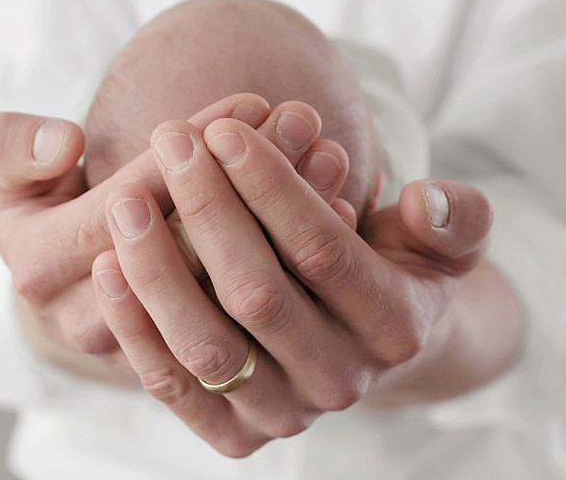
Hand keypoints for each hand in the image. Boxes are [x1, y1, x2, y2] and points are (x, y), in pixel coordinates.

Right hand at [0, 94, 353, 373]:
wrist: (72, 268)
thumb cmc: (43, 197)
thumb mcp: (9, 166)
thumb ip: (14, 147)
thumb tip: (63, 142)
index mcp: (41, 268)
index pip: (131, 198)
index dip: (195, 146)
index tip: (252, 101)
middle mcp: (89, 322)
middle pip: (190, 245)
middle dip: (252, 176)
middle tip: (304, 118)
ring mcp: (139, 346)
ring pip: (228, 286)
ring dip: (287, 214)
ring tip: (330, 152)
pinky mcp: (193, 366)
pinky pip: (256, 317)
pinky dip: (299, 259)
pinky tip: (342, 208)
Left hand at [94, 112, 491, 456]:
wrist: (380, 339)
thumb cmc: (407, 259)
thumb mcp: (452, 233)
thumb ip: (459, 214)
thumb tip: (428, 202)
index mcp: (396, 325)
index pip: (321, 249)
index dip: (270, 187)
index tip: (223, 128)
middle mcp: (342, 382)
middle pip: (257, 294)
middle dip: (206, 209)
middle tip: (168, 139)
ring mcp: (286, 417)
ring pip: (206, 347)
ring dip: (157, 270)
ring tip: (125, 199)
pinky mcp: (236, 436)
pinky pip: (173, 386)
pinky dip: (134, 329)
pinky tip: (107, 266)